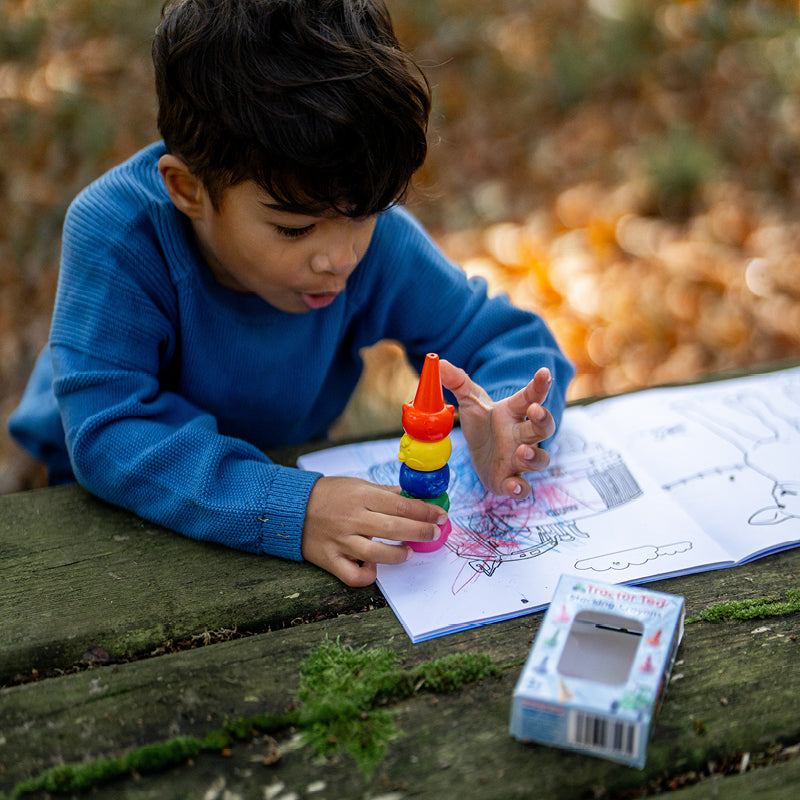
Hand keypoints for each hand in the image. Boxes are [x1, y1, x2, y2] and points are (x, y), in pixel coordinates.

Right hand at [301, 476, 446, 586]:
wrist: (291, 507)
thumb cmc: (329, 494)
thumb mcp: (357, 484)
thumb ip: (385, 493)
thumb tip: (412, 498)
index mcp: (361, 496)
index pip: (400, 505)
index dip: (424, 511)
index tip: (440, 515)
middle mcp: (351, 518)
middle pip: (394, 528)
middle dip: (420, 531)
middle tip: (434, 533)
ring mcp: (340, 541)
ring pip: (376, 554)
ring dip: (398, 555)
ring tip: (409, 552)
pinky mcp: (329, 559)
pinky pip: (351, 575)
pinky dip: (367, 576)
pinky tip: (376, 569)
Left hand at [440, 361, 554, 498]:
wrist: (479, 452)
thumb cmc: (482, 424)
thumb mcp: (468, 401)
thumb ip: (457, 382)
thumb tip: (440, 362)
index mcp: (514, 412)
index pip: (531, 396)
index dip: (539, 385)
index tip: (544, 372)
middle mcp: (522, 435)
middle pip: (543, 427)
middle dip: (543, 419)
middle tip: (535, 411)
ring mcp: (519, 459)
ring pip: (539, 459)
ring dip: (535, 456)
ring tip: (523, 451)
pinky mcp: (510, 480)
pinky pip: (523, 488)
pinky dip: (520, 489)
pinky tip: (513, 486)